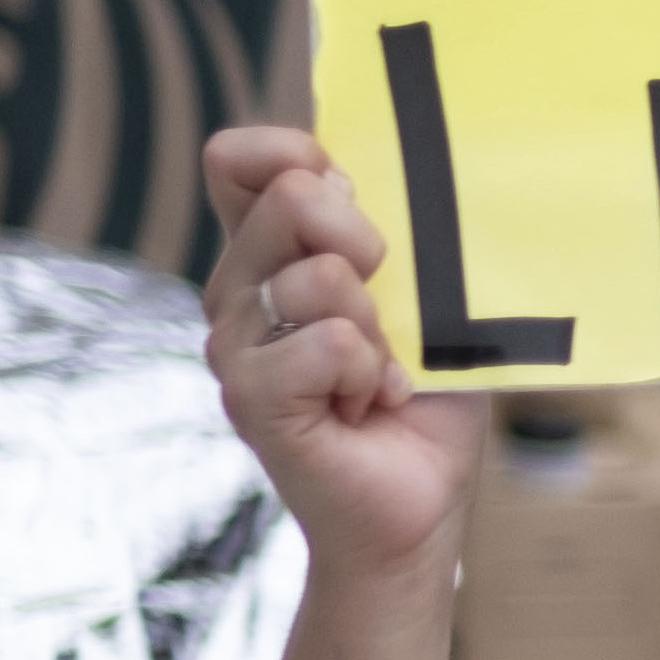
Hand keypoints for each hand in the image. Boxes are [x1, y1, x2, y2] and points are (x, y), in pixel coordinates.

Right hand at [198, 125, 483, 581]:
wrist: (419, 503)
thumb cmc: (424, 398)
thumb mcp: (421, 298)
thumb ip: (391, 233)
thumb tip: (352, 172)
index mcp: (270, 255)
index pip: (238, 162)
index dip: (292, 155)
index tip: (349, 192)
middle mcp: (238, 292)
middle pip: (289, 198)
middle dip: (365, 240)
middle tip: (385, 308)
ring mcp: (235, 346)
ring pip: (319, 277)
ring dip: (377, 327)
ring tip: (377, 375)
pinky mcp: (249, 398)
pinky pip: (329, 344)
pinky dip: (371, 376)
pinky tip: (366, 407)